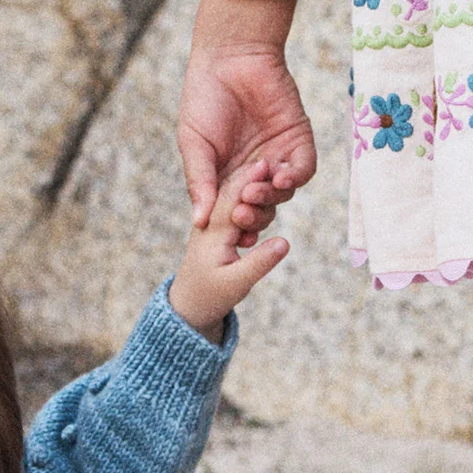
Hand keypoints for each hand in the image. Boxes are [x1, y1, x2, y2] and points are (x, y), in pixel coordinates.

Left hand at [170, 165, 292, 339]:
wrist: (188, 307)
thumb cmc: (208, 297)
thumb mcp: (234, 284)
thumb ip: (259, 262)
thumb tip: (285, 242)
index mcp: (214, 231)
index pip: (232, 198)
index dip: (250, 180)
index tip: (270, 165)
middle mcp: (215, 221)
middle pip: (236, 193)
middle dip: (255, 179)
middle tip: (273, 168)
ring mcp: (219, 223)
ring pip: (238, 197)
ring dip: (256, 188)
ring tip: (274, 179)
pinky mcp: (223, 228)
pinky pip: (237, 206)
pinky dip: (252, 198)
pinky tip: (264, 195)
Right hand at [178, 0, 316, 236]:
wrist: (230, 57)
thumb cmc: (205, 97)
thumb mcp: (194, 144)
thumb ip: (200, 181)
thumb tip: (199, 222)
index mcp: (228, 175)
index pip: (235, 211)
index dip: (234, 226)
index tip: (229, 234)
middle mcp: (255, 171)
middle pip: (262, 208)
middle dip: (253, 216)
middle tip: (240, 215)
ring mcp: (278, 156)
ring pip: (282, 194)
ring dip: (270, 199)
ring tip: (253, 191)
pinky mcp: (298, 140)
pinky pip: (303, 169)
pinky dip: (293, 179)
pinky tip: (278, 179)